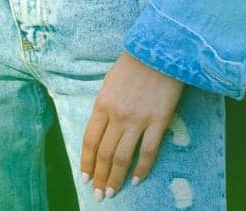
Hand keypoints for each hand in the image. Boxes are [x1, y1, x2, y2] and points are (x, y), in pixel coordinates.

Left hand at [79, 50, 184, 199]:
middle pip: (104, 153)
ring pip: (122, 157)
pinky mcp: (158, 121)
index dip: (87, 162)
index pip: (90, 141)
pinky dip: (141, 169)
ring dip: (116, 178)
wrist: (159, 51)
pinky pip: (148, 151)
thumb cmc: (133, 64)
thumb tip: (103, 130)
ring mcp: (138, 120)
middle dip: (100, 176)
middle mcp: (117, 115)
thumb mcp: (109, 83)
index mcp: (101, 105)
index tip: (85, 178)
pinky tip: (137, 180)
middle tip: (99, 194)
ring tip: (113, 192)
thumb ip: (105, 107)